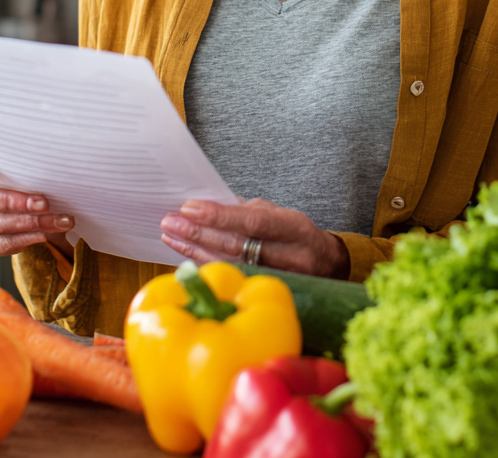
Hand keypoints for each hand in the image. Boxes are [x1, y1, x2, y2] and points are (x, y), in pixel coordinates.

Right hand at [0, 142, 74, 256]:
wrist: (32, 188)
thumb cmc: (23, 162)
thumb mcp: (19, 151)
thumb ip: (20, 150)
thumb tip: (47, 152)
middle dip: (12, 201)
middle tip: (43, 202)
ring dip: (29, 223)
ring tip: (58, 220)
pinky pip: (0, 243)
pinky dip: (26, 238)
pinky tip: (46, 232)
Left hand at [159, 198, 350, 278]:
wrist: (327, 264)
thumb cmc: (295, 234)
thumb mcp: (278, 213)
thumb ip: (246, 210)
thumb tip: (207, 203)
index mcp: (294, 227)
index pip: (252, 221)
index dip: (219, 216)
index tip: (189, 208)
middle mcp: (291, 256)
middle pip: (237, 245)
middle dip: (199, 233)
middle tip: (171, 222)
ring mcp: (281, 280)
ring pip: (231, 266)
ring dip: (196, 251)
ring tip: (171, 236)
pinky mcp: (269, 295)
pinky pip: (233, 280)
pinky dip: (207, 267)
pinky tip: (187, 257)